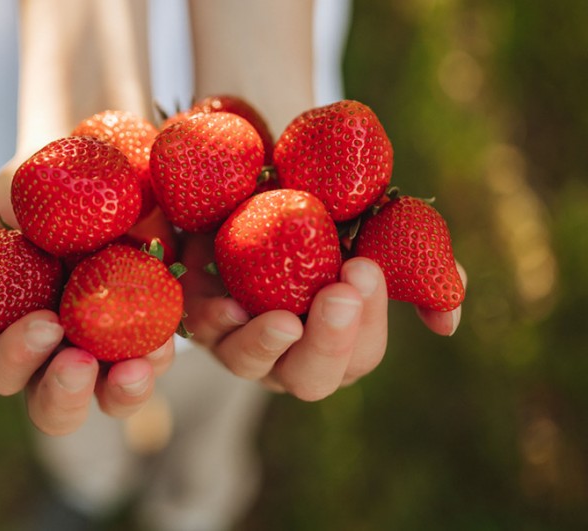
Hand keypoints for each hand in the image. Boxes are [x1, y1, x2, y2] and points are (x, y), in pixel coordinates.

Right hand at [0, 159, 173, 434]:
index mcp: (8, 334)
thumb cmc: (25, 193)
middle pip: (53, 408)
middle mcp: (57, 352)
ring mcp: (107, 346)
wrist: (92, 159)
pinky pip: (157, 359)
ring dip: (122, 393)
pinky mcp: (150, 327)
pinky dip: (160, 354)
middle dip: (64, 393)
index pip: (2, 372)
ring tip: (135, 367)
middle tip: (78, 361)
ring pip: (112, 400)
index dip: (17, 358)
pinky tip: (162, 337)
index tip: (45, 323)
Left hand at [179, 232, 465, 400]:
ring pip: (251, 364)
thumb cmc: (322, 214)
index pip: (360, 352)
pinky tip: (226, 304)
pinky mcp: (200, 315)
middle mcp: (288, 353)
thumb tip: (446, 324)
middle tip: (340, 294)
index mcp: (335, 342)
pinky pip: (201, 330)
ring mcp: (239, 340)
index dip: (368, 322)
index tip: (366, 269)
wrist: (256, 184)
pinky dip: (214, 321)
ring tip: (284, 320)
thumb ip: (413, 268)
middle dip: (330, 340)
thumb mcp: (372, 227)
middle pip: (311, 378)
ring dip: (270, 343)